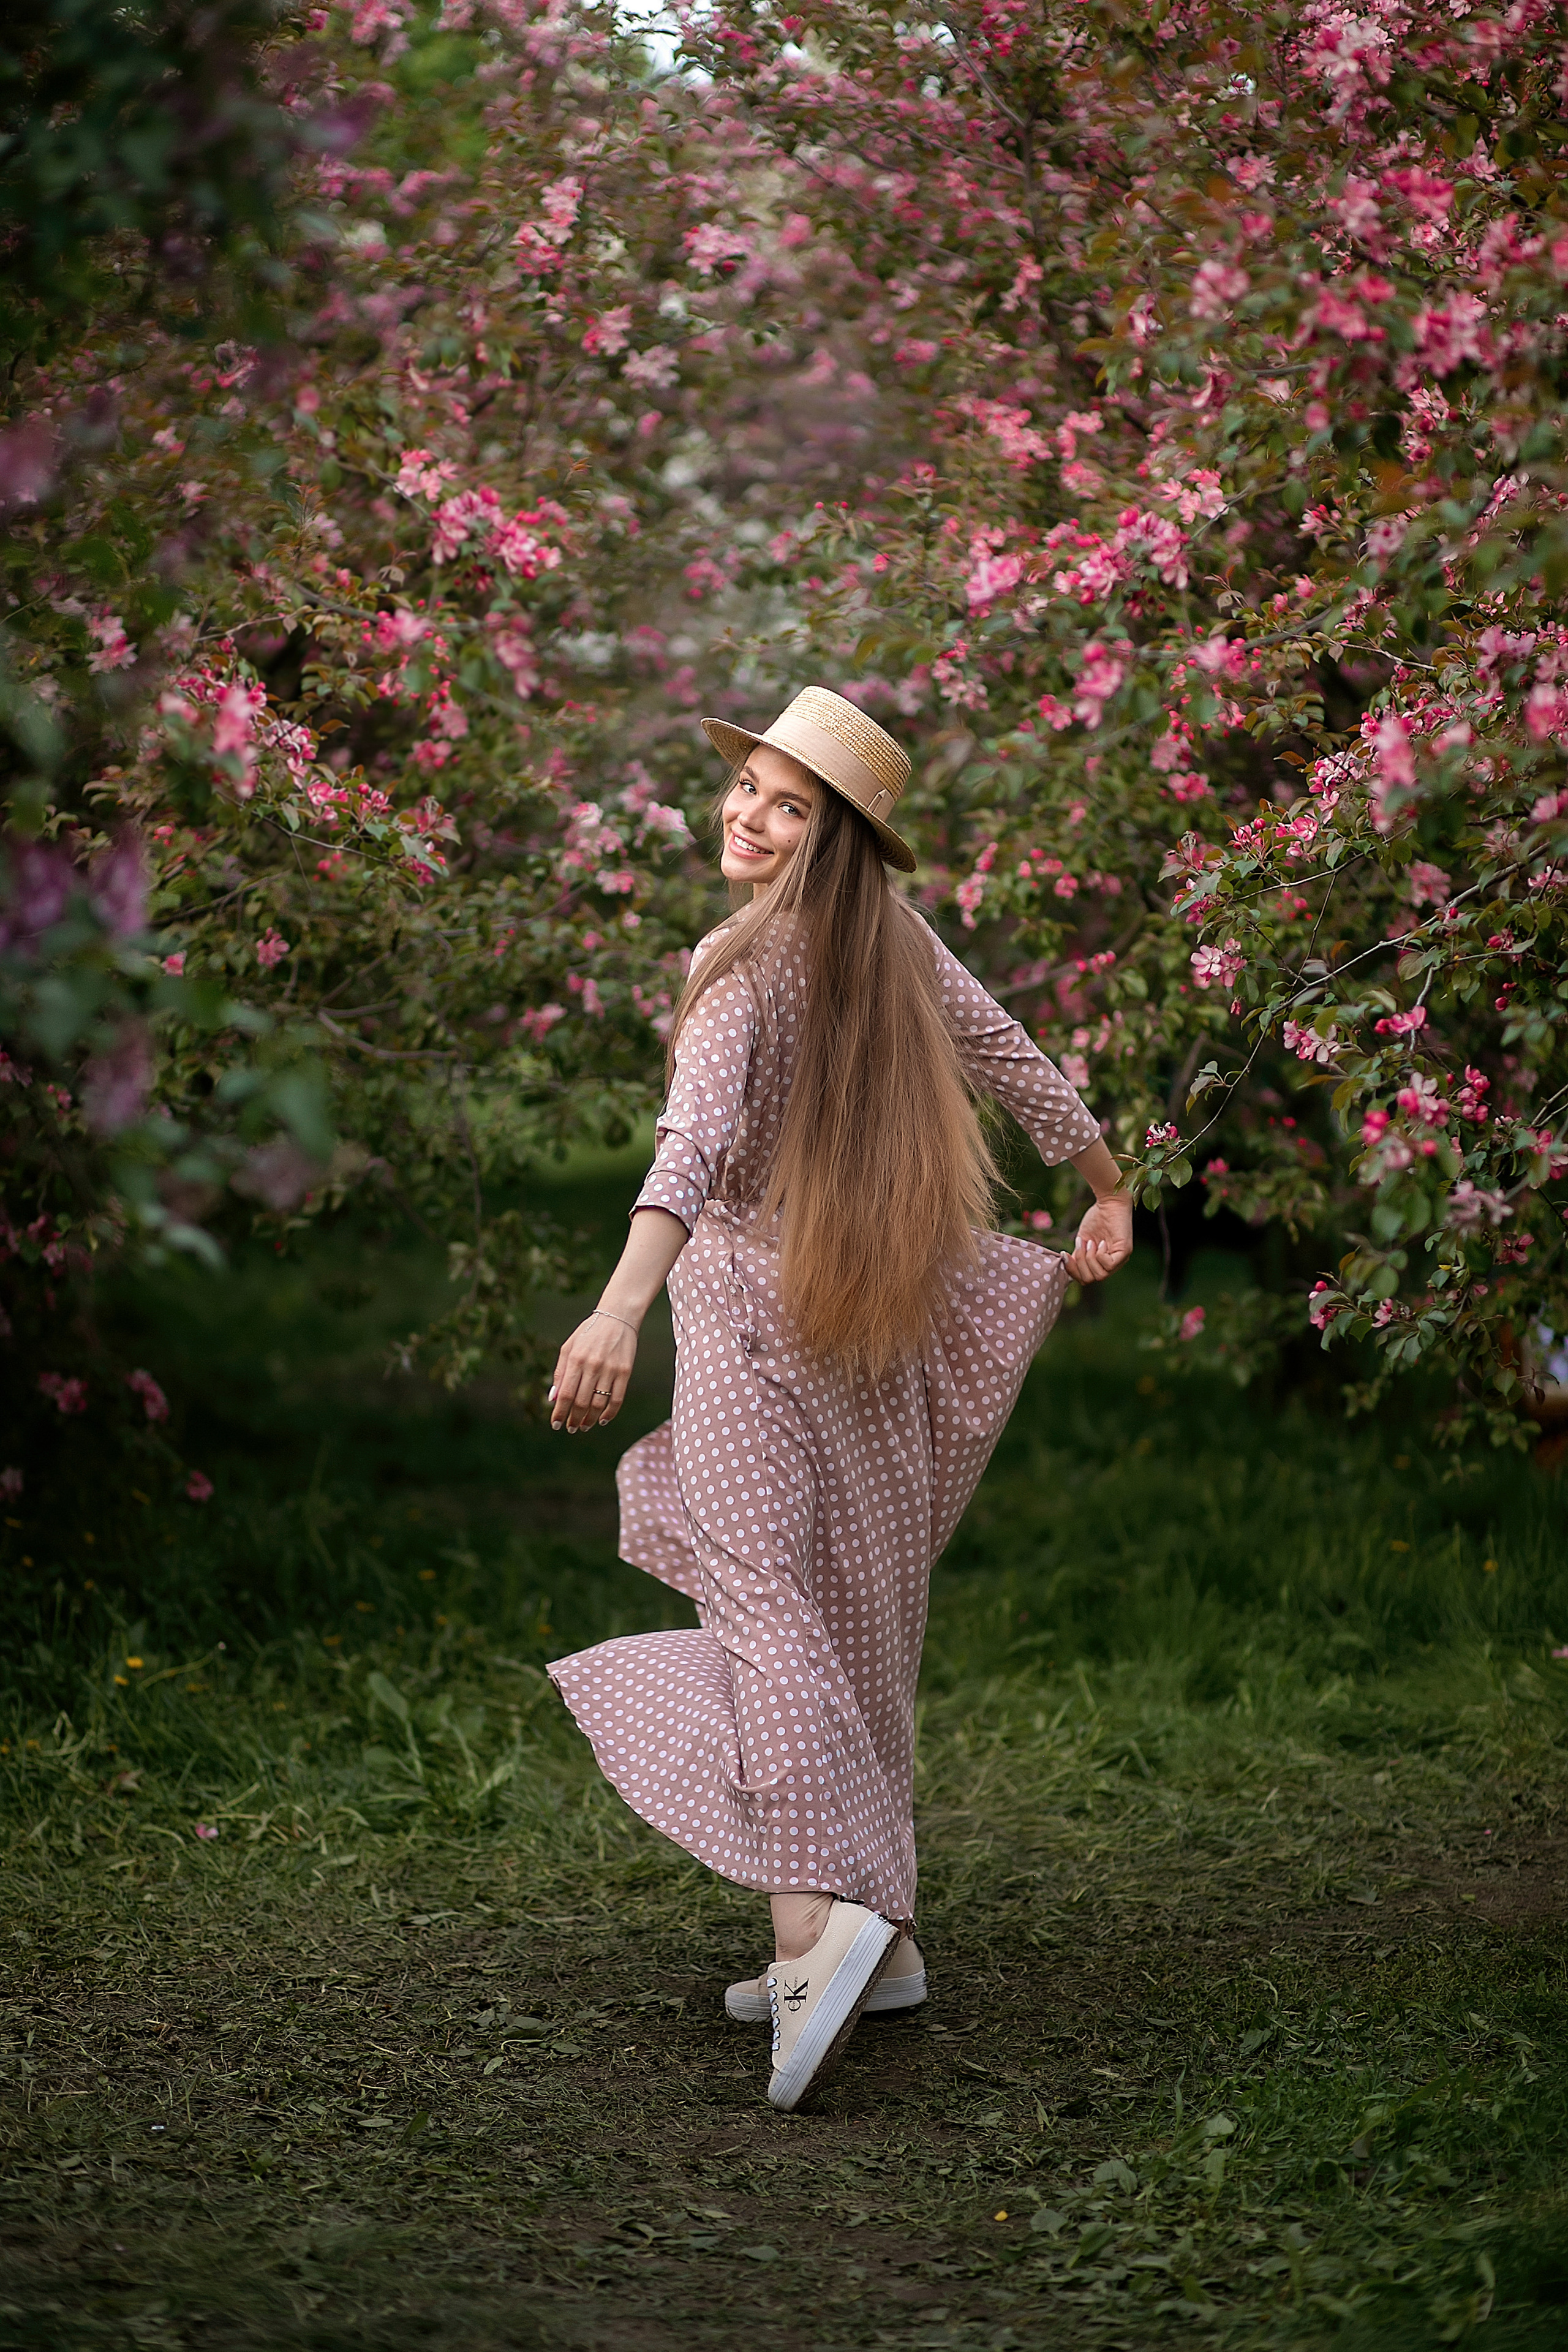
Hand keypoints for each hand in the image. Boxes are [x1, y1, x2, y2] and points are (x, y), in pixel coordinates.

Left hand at [550, 1309, 637, 1432]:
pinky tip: (602, 1419)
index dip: (560, 1413)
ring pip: (599, 1403)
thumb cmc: (589, 1332)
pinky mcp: (625, 1372)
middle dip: (574, 1419)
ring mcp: (610, 1369)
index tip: (556, 1425)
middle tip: (571, 1428)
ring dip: (590, 1419)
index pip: (565, 1394)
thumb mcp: (568, 1347)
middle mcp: (592, 1366)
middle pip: (581, 1402)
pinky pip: (617, 1399)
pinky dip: (609, 1413)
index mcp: (575, 1359)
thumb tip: (553, 1398)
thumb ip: (560, 1372)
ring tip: (584, 1426)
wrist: (617, 1317)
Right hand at [1064, 1193, 1132, 1284]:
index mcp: (1101, 1264)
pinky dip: (1099, 1255)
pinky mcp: (1125, 1252)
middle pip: (1090, 1280)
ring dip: (1090, 1258)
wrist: (1108, 1202)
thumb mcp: (1082, 1241)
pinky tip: (1101, 1242)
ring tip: (1092, 1243)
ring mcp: (1120, 1259)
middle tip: (1083, 1245)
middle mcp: (1112, 1265)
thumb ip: (1077, 1257)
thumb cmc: (1096, 1219)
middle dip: (1080, 1263)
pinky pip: (1108, 1265)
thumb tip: (1066, 1268)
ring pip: (1099, 1275)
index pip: (1085, 1280)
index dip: (1072, 1270)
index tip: (1066, 1254)